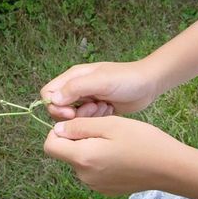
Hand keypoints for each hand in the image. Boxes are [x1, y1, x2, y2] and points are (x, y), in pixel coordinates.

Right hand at [41, 62, 157, 120]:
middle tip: (92, 110)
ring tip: (104, 108)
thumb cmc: (126, 79)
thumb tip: (53, 100)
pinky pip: (86, 121)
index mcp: (73, 78)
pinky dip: (95, 119)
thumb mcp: (101, 80)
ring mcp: (85, 99)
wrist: (149, 84)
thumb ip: (76, 88)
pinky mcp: (95, 110)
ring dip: (86, 117)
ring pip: (72, 117)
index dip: (54, 106)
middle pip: (58, 108)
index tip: (70, 113)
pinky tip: (109, 111)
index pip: (48, 93)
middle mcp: (76, 88)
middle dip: (72, 114)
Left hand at [44, 116, 191, 194]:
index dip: (58, 130)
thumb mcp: (109, 124)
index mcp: (82, 158)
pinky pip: (91, 169)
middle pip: (66, 151)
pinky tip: (117, 150)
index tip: (77, 121)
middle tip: (100, 123)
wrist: (170, 168)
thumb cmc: (142, 141)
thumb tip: (57, 129)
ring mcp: (94, 184)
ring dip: (88, 145)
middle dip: (76, 135)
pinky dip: (97, 157)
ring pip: (79, 158)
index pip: (50, 145)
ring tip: (111, 136)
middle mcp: (84, 175)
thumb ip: (79, 126)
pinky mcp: (105, 188)